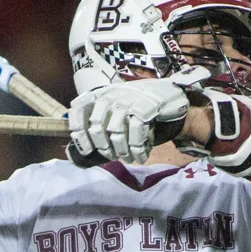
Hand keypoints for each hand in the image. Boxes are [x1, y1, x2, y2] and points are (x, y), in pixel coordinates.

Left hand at [68, 78, 190, 163]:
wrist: (172, 97)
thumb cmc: (142, 109)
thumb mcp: (119, 110)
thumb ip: (104, 122)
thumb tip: (87, 146)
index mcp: (103, 93)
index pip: (80, 107)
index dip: (78, 130)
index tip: (85, 150)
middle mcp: (113, 93)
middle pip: (96, 124)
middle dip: (103, 146)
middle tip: (112, 157)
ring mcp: (129, 99)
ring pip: (115, 131)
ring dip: (121, 150)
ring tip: (127, 158)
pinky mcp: (146, 107)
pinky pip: (135, 133)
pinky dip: (137, 149)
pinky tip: (140, 156)